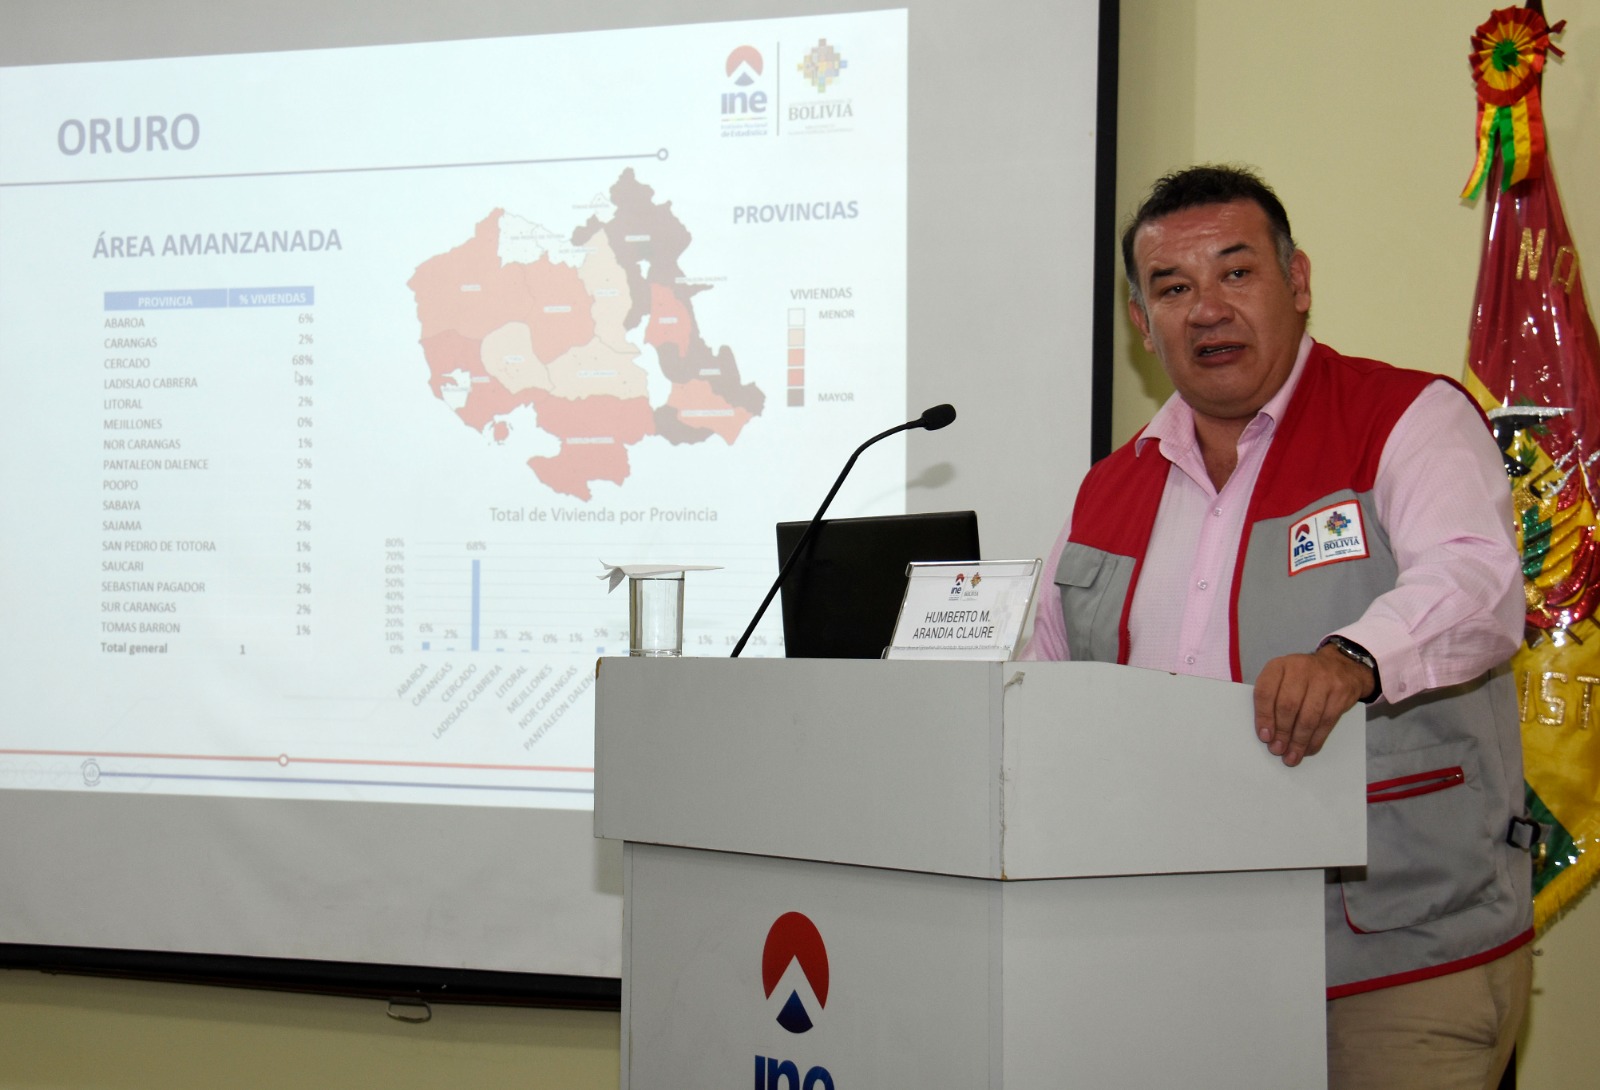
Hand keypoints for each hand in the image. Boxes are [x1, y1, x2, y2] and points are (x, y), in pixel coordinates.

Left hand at [1252, 644, 1372, 766]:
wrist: (1340, 665)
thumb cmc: (1303, 677)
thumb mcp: (1283, 678)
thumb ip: (1272, 699)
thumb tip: (1267, 733)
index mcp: (1279, 665)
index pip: (1265, 691)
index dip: (1264, 717)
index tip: (1264, 736)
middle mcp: (1300, 669)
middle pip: (1288, 706)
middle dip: (1282, 732)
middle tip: (1277, 749)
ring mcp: (1323, 680)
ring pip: (1308, 717)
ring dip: (1298, 741)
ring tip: (1292, 756)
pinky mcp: (1340, 693)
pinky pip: (1326, 722)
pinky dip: (1315, 740)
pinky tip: (1307, 749)